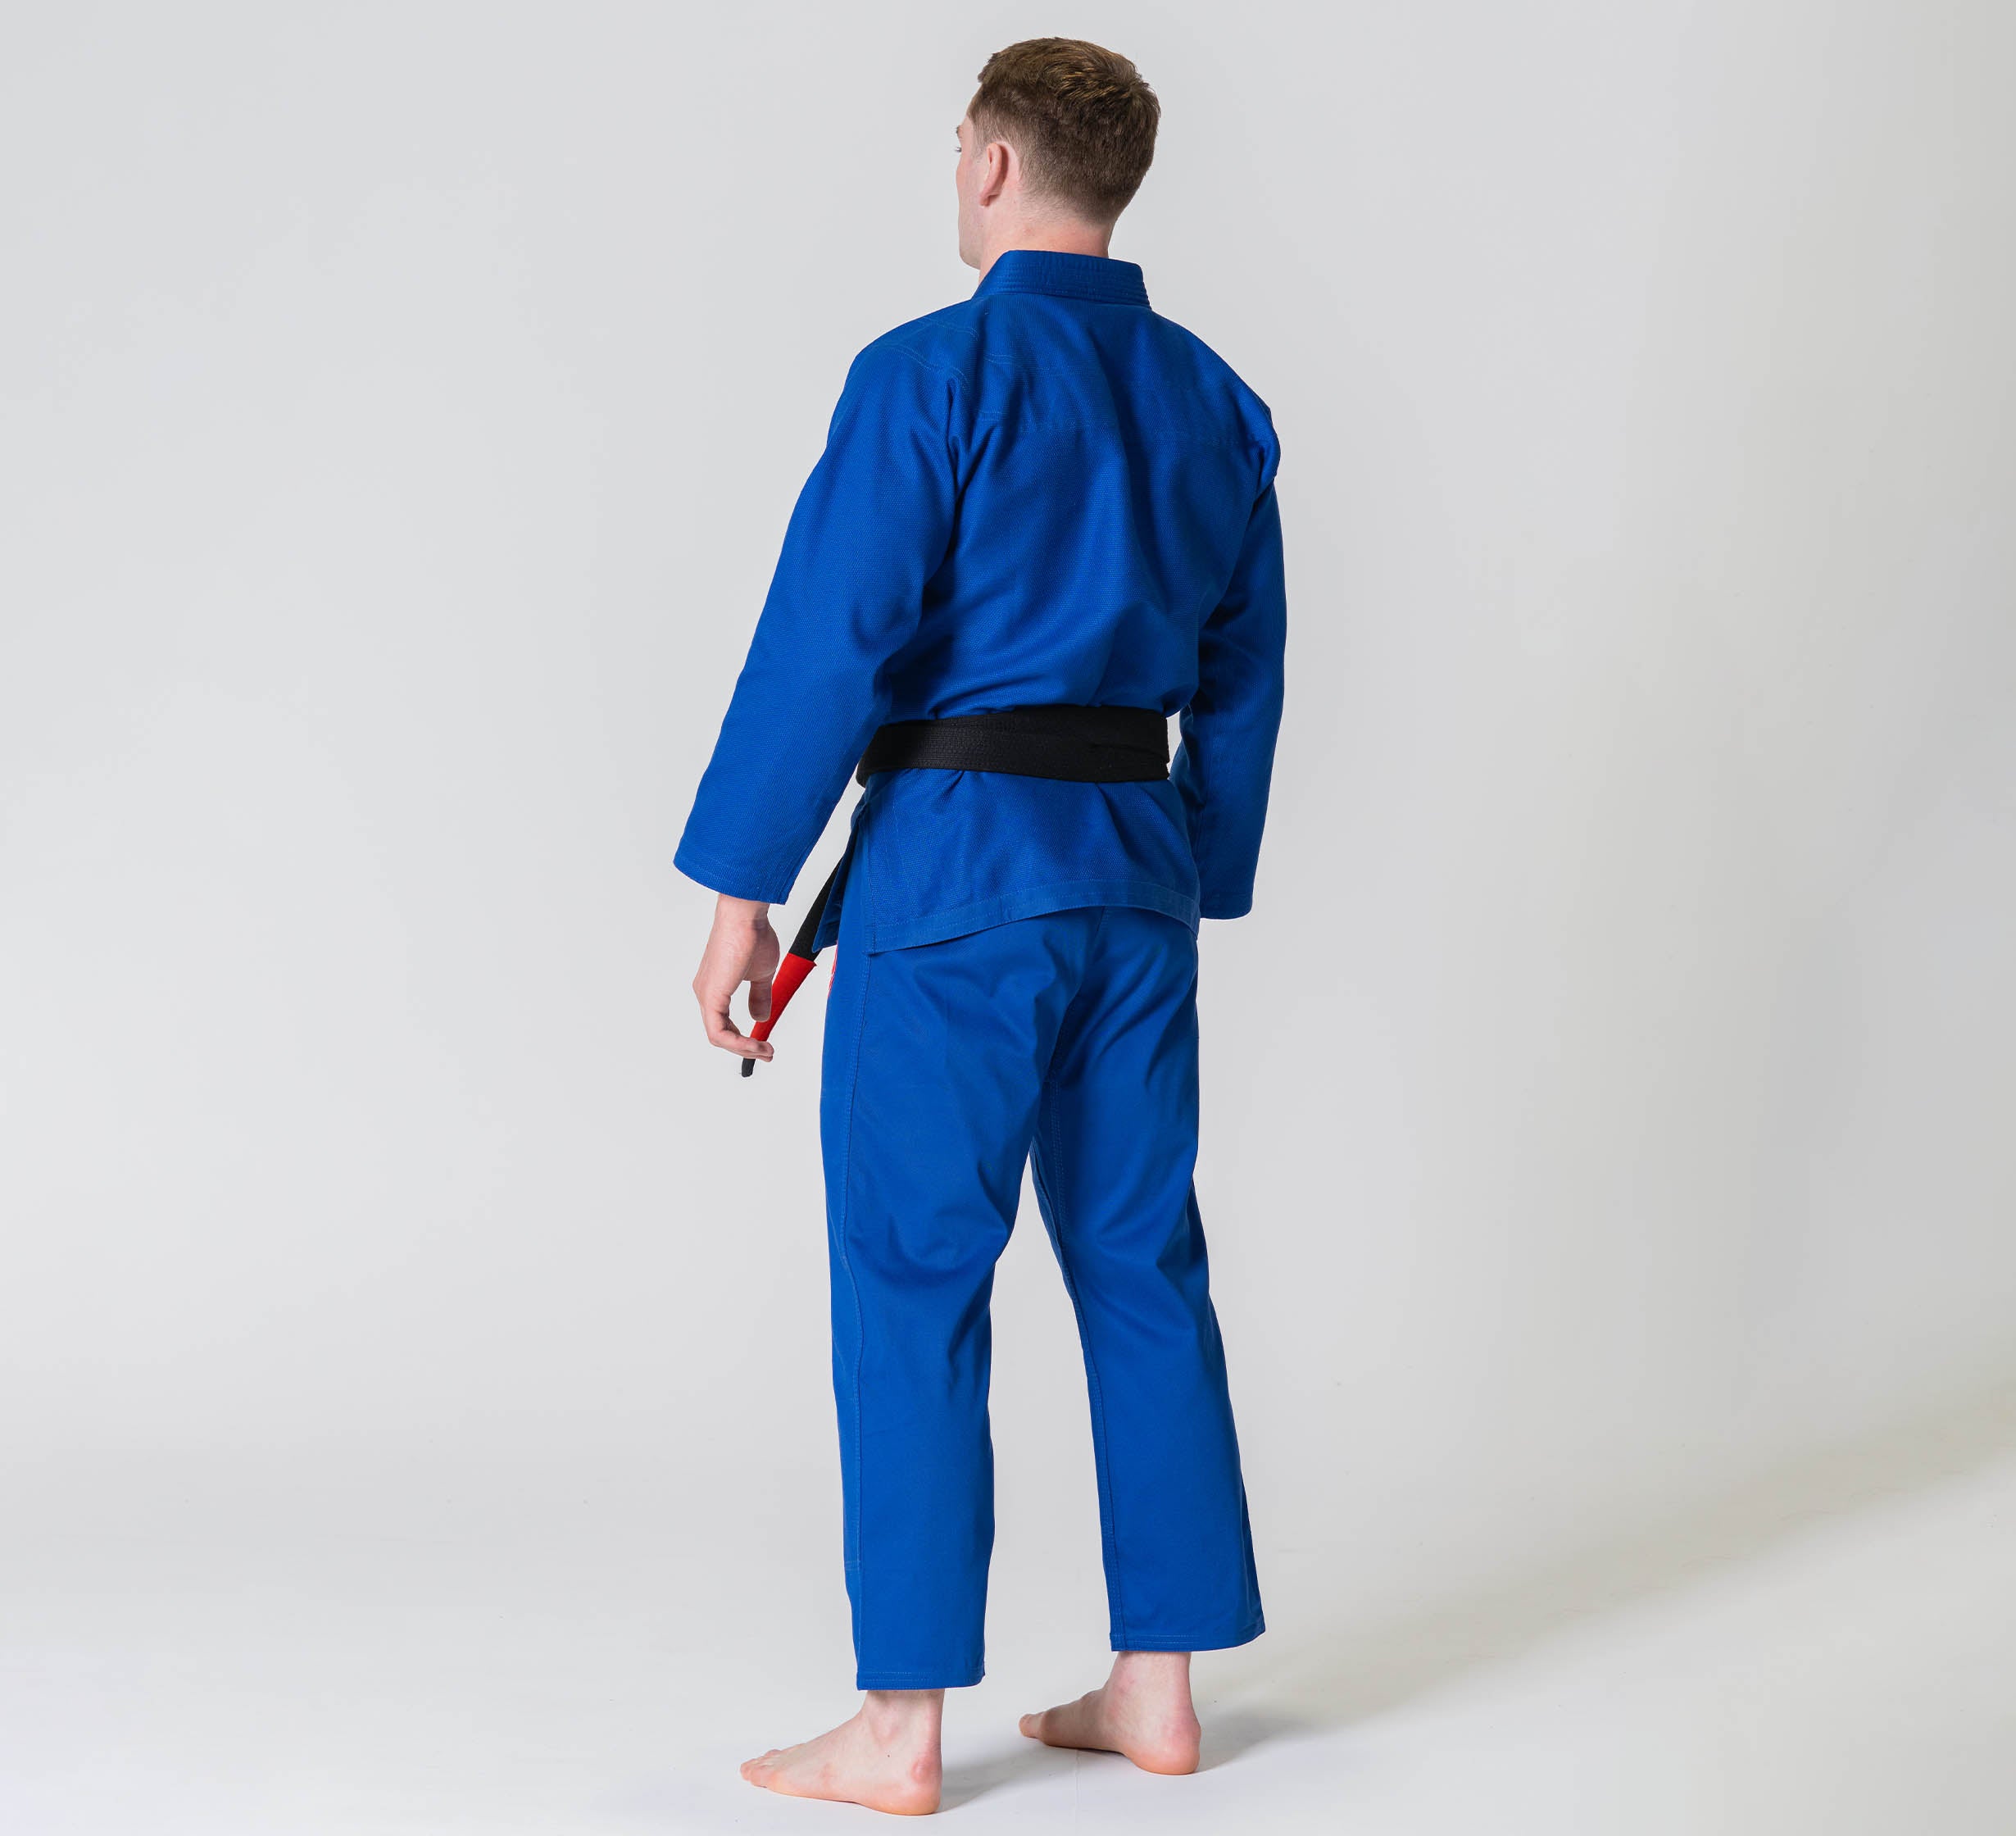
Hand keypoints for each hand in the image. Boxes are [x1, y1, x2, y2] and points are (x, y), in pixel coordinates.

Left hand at [692, 894, 780, 1062]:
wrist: (746, 916)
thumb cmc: (753, 935)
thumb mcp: (761, 974)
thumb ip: (759, 996)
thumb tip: (760, 1018)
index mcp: (715, 987)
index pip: (724, 1024)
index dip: (744, 1040)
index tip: (766, 1044)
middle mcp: (706, 992)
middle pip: (720, 1034)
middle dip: (745, 1049)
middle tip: (768, 1053)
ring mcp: (706, 994)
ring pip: (718, 1036)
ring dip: (743, 1049)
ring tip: (765, 1051)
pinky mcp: (712, 996)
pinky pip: (719, 1032)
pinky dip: (738, 1043)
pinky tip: (755, 1044)